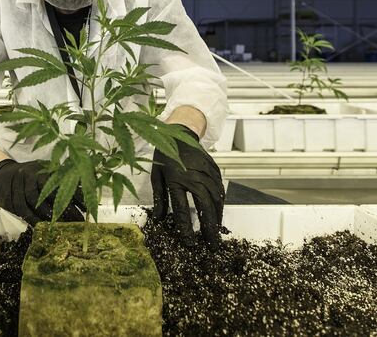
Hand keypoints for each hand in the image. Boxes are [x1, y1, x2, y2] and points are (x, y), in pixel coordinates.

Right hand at [0, 159, 84, 224]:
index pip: (63, 182)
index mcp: (43, 170)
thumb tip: (88, 186)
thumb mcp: (45, 171)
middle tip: (79, 221)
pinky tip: (45, 228)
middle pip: (50, 194)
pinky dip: (35, 220)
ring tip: (64, 227)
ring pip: (36, 204)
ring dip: (51, 217)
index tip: (88, 207)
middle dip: (66, 209)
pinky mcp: (12, 200)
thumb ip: (63, 177)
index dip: (76, 195)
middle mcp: (32, 177)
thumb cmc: (30, 174)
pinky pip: (24, 212)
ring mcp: (20, 188)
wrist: (1, 174)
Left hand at [151, 125, 224, 242]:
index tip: (190, 243)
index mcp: (175, 180)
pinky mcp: (214, 169)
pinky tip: (219, 214)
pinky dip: (221, 204)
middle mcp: (193, 176)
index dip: (187, 229)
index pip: (183, 210)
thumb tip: (159, 221)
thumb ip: (159, 199)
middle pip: (206, 206)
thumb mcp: (156, 176)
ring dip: (218, 217)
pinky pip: (220, 189)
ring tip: (216, 233)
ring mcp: (206, 172)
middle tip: (213, 245)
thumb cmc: (163, 155)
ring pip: (217, 199)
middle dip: (210, 228)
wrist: (178, 132)